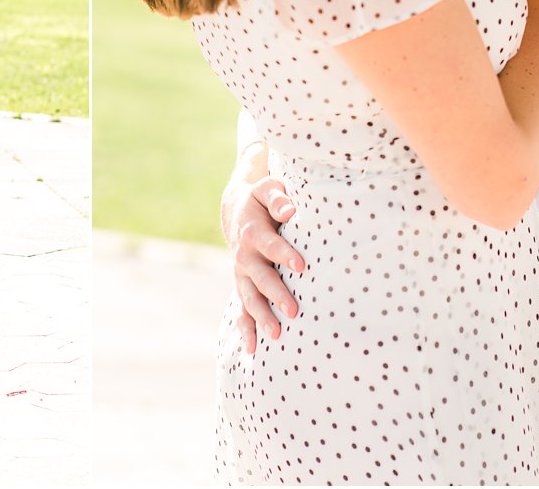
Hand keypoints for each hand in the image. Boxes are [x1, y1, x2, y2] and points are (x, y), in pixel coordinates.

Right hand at [224, 175, 303, 352]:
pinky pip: (242, 311)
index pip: (270, 244)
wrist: (237, 212)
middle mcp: (245, 256)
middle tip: (293, 309)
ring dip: (262, 316)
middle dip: (276, 293)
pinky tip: (253, 349)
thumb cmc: (261, 200)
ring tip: (276, 334)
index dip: (284, 254)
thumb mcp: (267, 189)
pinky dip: (246, 329)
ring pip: (250, 298)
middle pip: (260, 277)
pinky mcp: (243, 287)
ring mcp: (242, 275)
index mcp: (254, 232)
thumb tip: (290, 209)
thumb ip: (278, 198)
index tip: (301, 265)